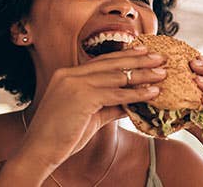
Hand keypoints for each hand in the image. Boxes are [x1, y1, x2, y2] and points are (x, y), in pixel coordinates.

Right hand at [17, 47, 165, 170]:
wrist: (39, 151)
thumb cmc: (62, 136)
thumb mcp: (90, 116)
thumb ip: (109, 105)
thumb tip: (131, 103)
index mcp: (67, 74)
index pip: (102, 61)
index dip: (125, 56)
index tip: (144, 51)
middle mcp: (70, 74)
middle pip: (112, 63)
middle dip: (139, 59)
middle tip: (160, 57)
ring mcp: (74, 84)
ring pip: (117, 76)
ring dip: (143, 75)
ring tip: (162, 74)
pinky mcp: (82, 97)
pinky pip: (116, 93)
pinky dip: (137, 93)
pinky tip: (152, 93)